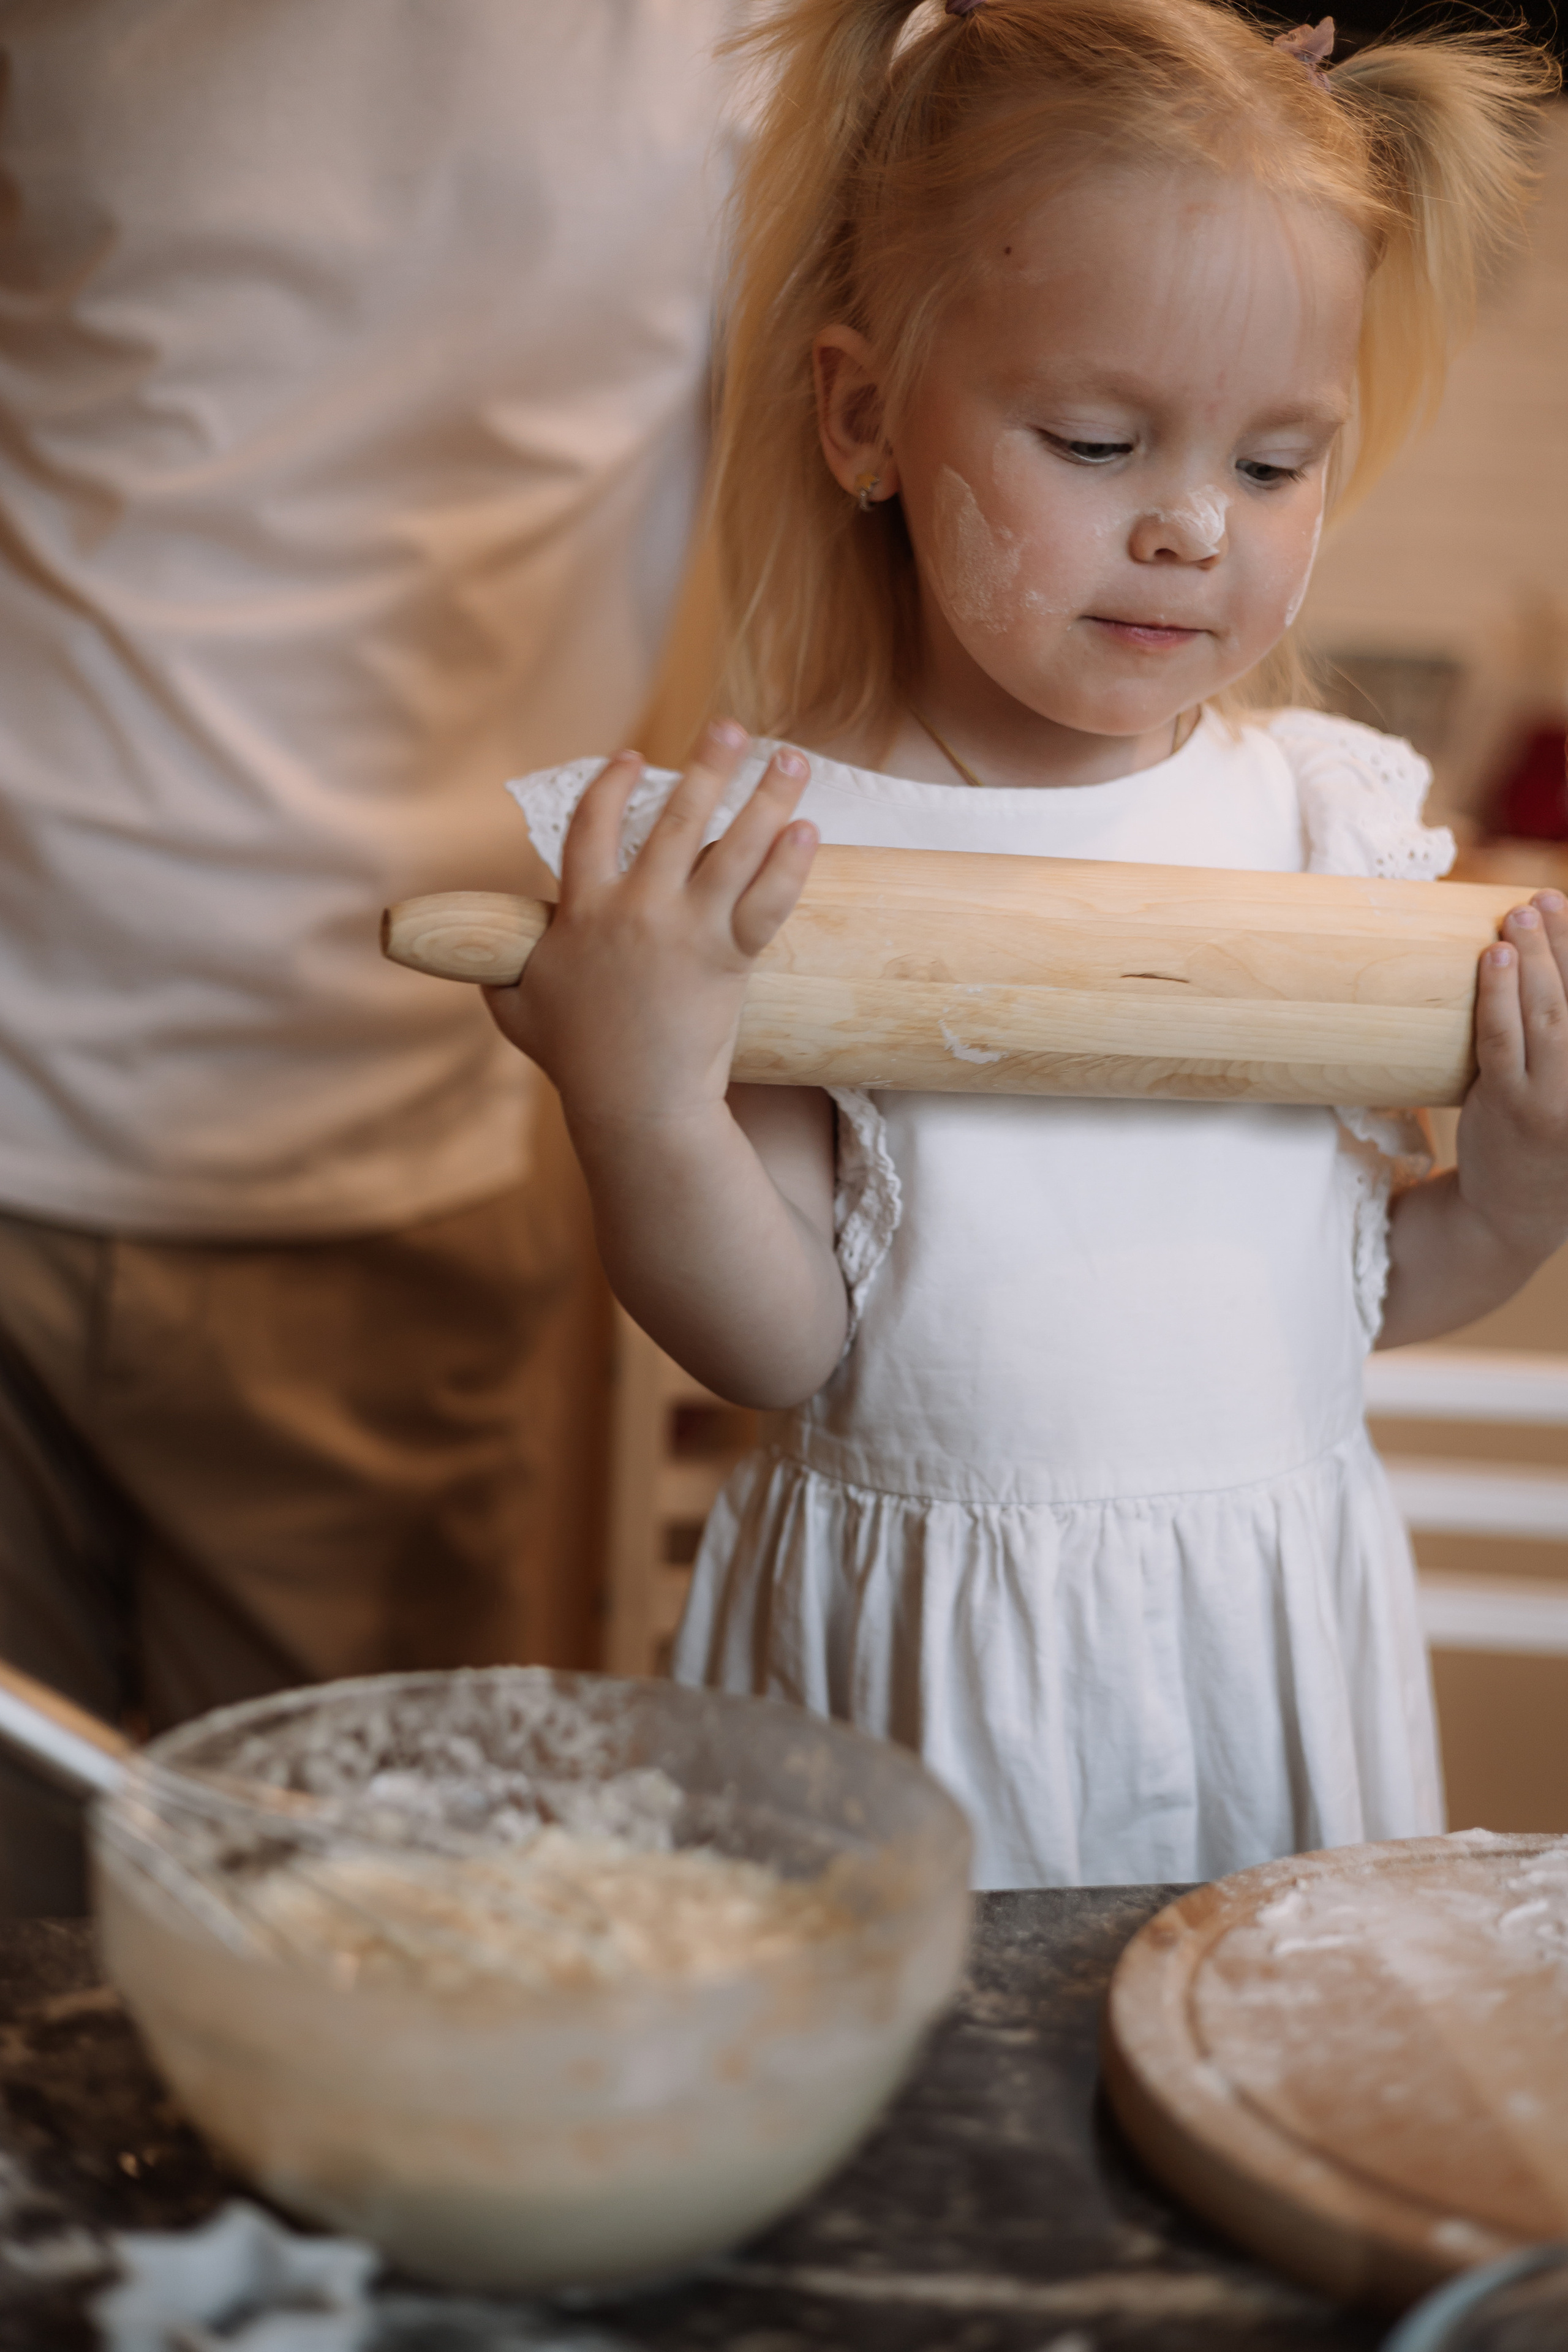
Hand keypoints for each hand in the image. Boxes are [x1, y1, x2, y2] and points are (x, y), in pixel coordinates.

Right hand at [485, 721, 816, 1136]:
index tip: (635, 757)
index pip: (591, 824)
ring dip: (766, 795)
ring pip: (733, 847)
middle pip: (675, 818)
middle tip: (733, 726)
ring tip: (793, 758)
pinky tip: (808, 828)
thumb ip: (497, 971)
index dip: (612, 784)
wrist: (634, 1105)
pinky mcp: (728, 959)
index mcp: (581, 911)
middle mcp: (635, 909)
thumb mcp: (514, 1009)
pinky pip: (767, 901)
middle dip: (708, 764)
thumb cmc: (575, 1061)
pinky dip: (790, 863)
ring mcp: (685, 930)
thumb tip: (478, 959)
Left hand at [1455, 888, 1567, 1269]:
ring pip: (1547, 1013)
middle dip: (1567, 944)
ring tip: (1522, 913)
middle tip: (1548, 899)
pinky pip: (1501, 1039)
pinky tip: (1493, 956)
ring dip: (1535, 957)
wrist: (1513, 1213)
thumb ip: (1565, 1044)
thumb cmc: (1549, 1141)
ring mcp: (1555, 1099)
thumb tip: (1552, 977)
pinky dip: (1497, 993)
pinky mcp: (1507, 1106)